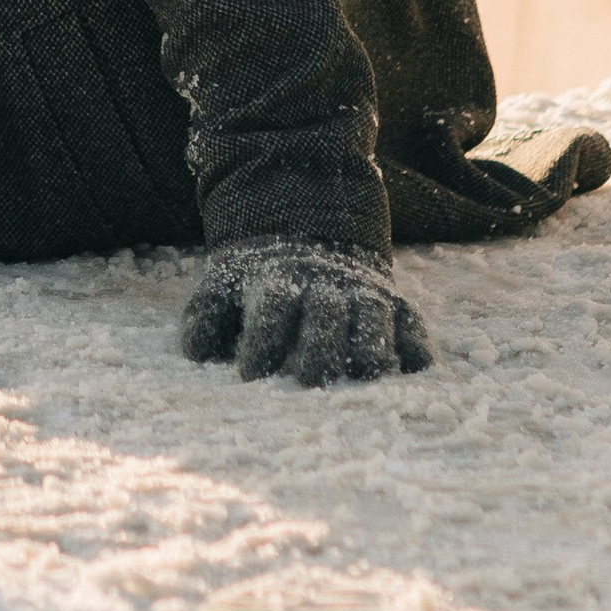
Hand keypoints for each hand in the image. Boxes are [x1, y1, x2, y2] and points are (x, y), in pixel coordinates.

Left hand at [181, 241, 432, 383]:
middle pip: (326, 313)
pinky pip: (412, 321)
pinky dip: (415, 343)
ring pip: (372, 315)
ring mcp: (363, 292)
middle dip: (320, 346)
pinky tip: (414, 368)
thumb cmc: (258, 279)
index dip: (262, 339)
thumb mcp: (223, 284)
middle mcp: (325, 285)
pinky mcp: (393, 303)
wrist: (306, 229)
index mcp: (279, 280)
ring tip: (366, 374)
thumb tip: (195, 354)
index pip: (272, 307)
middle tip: (312, 382)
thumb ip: (206, 316)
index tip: (249, 375)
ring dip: (371, 343)